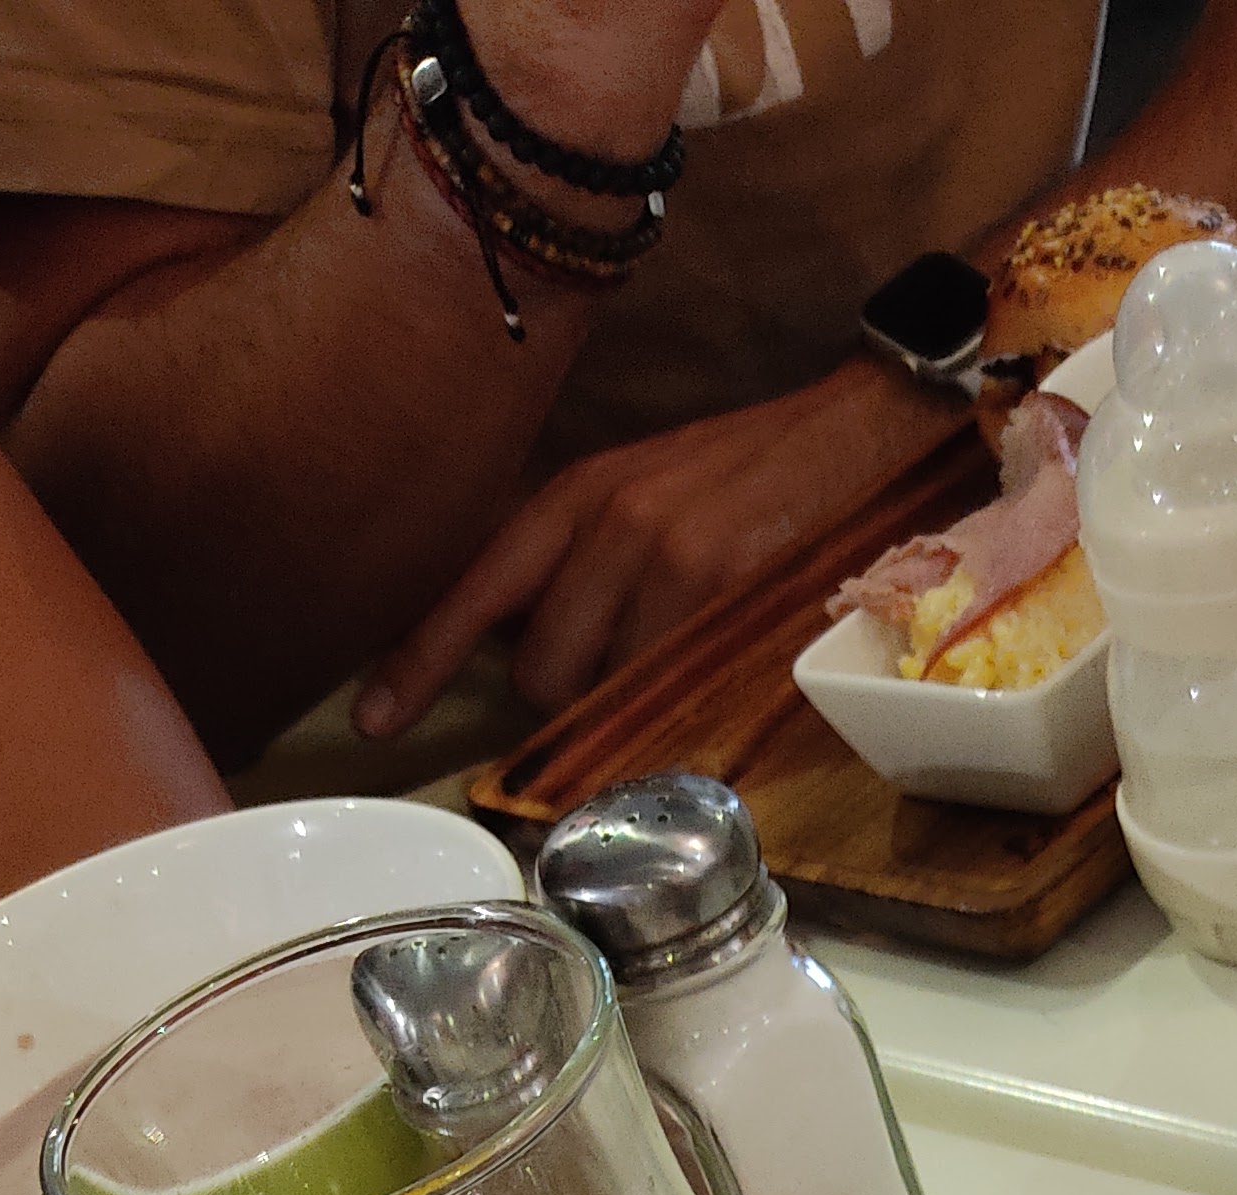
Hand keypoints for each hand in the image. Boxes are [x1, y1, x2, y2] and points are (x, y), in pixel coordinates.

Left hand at [355, 357, 947, 738]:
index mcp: (580, 493)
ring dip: (632, 715)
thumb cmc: (761, 478)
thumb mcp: (648, 496)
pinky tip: (711, 695)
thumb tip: (525, 649)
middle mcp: (607, 521)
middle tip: (628, 688)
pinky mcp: (721, 592)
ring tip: (685, 674)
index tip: (372, 719)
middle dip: (570, 708)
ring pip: (603, 693)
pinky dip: (678, 722)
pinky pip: (667, 698)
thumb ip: (581, 562)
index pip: (476, 587)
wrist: (864, 430)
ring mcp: (664, 557)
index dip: (419, 660)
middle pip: (539, 674)